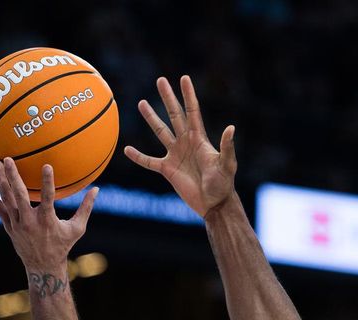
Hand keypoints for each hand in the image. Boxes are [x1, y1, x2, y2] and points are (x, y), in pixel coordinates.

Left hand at [0, 158, 98, 273]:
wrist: (43, 267)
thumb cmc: (62, 246)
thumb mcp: (77, 229)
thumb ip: (86, 208)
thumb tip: (96, 189)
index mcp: (47, 220)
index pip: (48, 198)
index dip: (47, 182)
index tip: (46, 165)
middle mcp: (30, 222)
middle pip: (19, 195)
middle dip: (12, 176)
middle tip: (7, 159)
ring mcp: (17, 224)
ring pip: (6, 199)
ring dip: (0, 180)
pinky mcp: (9, 227)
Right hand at [124, 75, 236, 217]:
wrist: (213, 204)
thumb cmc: (223, 184)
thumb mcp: (227, 165)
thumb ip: (227, 147)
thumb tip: (231, 128)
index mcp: (199, 138)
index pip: (192, 111)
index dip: (188, 95)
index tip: (183, 78)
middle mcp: (186, 142)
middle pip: (175, 115)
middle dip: (168, 98)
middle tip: (160, 80)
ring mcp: (175, 155)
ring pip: (160, 132)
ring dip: (151, 118)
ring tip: (141, 102)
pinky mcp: (168, 169)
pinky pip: (149, 162)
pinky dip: (138, 156)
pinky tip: (127, 149)